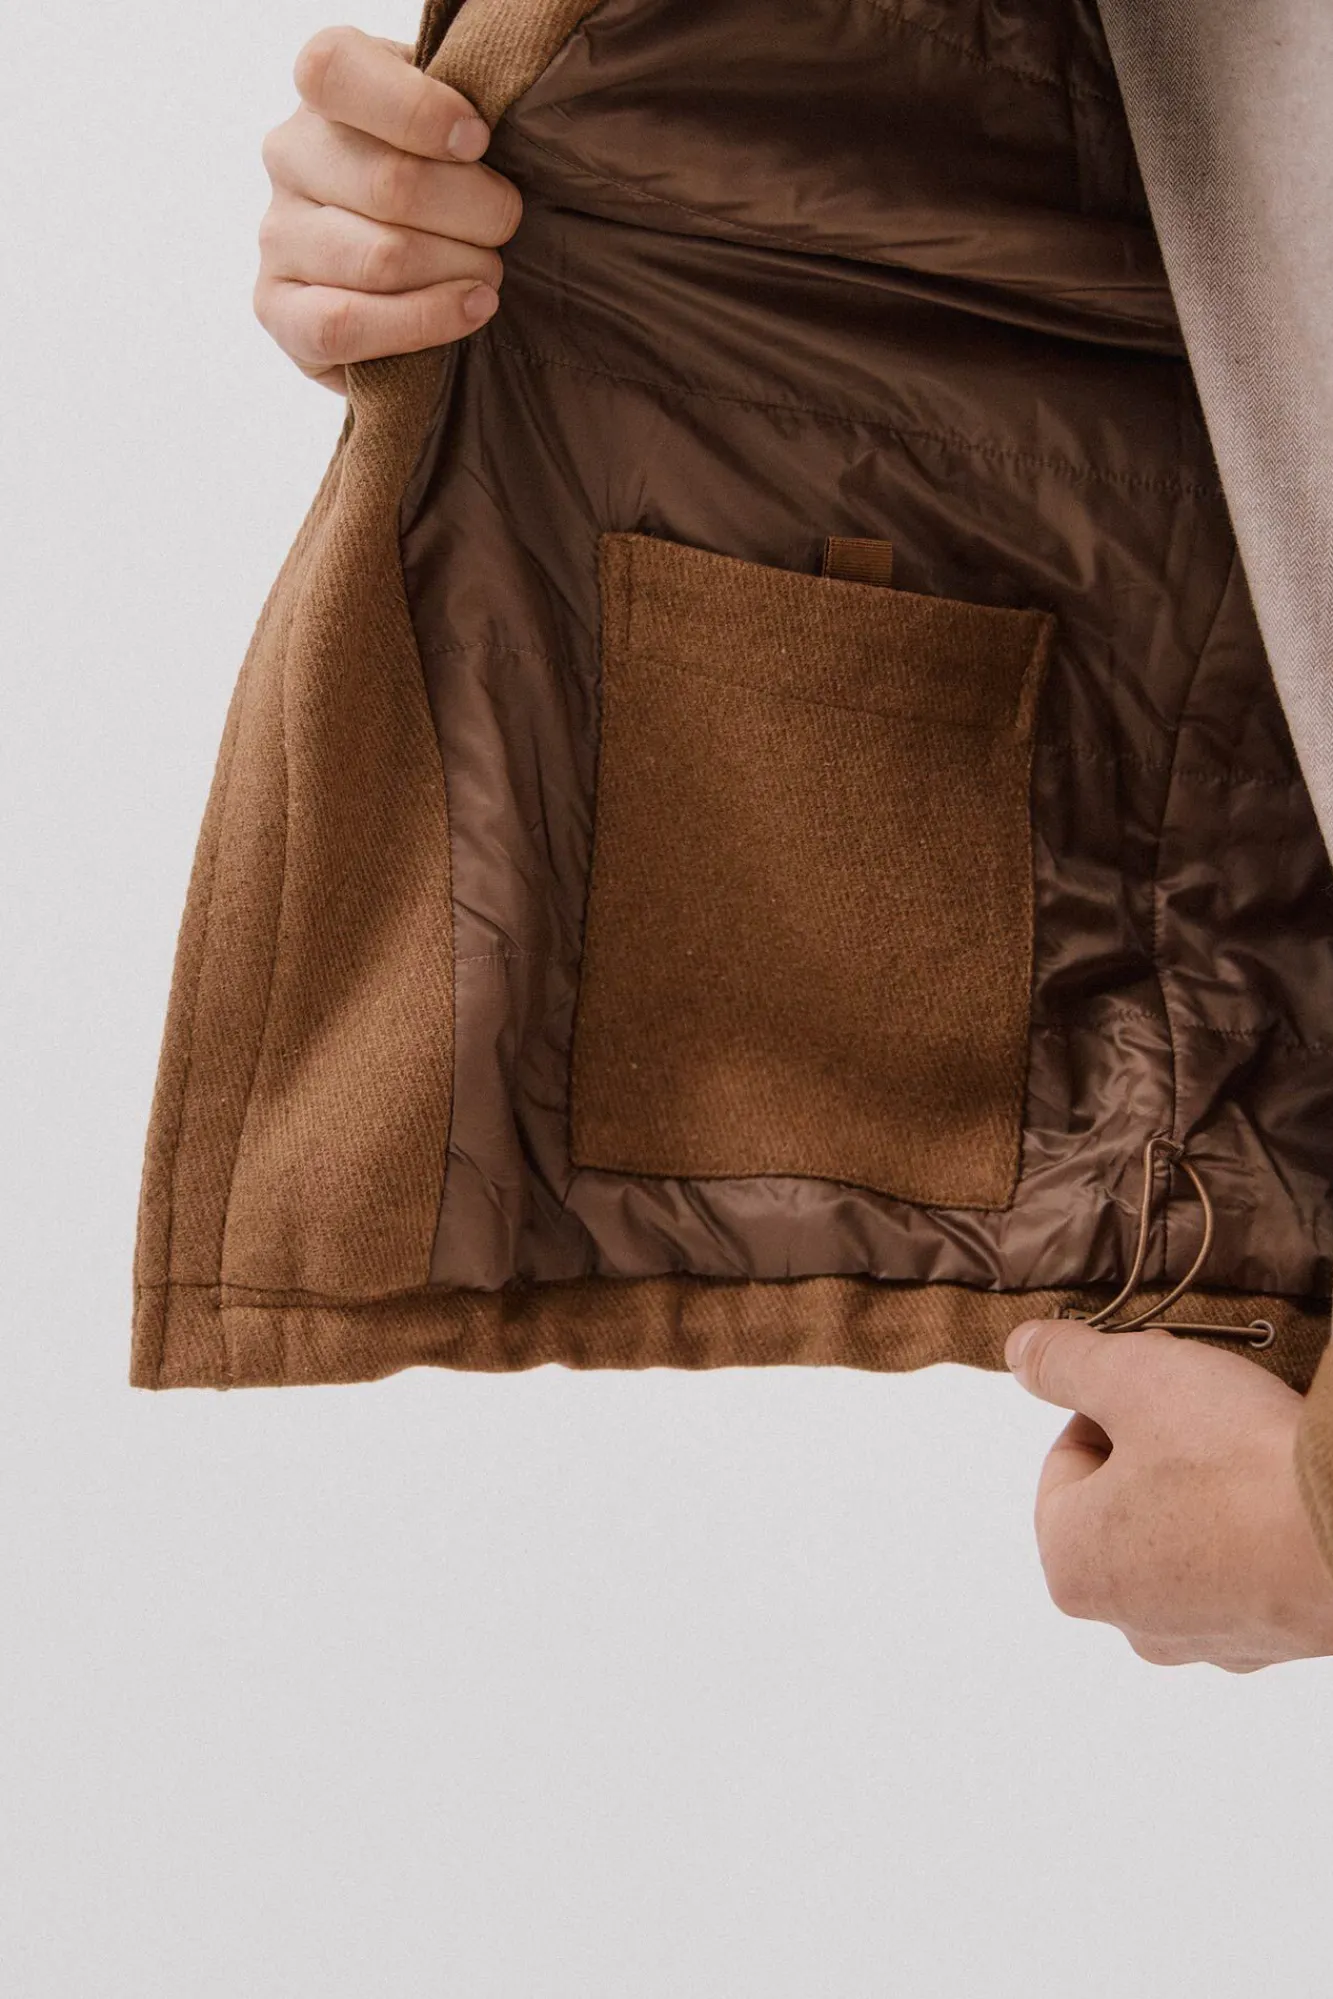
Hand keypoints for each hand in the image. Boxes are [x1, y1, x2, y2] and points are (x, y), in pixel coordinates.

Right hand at [255, 25, 522, 390]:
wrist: (424, 281)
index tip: (479, 141)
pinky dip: (423, 322)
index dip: (418, 109)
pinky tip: (470, 310)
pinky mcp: (279, 310)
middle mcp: (289, 156)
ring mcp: (278, 235)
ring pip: (381, 258)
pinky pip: (344, 324)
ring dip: (460, 271)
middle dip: (476, 213)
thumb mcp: (455, 129)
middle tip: (506, 226)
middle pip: (389, 184)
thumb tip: (474, 135)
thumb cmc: (452, 190)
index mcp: (324, 92)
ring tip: (488, 274)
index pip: (335, 71)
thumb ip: (456, 114)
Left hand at [1005, 1318, 1332, 1669]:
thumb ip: (1065, 1363)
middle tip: (1206, 1408)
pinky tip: (1281, 1492)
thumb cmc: (1238, 1463)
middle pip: (1124, 1499)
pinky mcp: (1271, 1638)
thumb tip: (1021, 1353)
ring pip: (1185, 1532)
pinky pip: (1245, 1565)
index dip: (1112, 1403)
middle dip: (1158, 1444)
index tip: (1160, 1382)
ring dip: (1209, 1484)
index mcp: (1072, 1567)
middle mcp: (1130, 1621)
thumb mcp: (1134, 1380)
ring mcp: (1207, 1639)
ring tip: (1250, 1448)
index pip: (1069, 1457)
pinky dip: (1255, 1526)